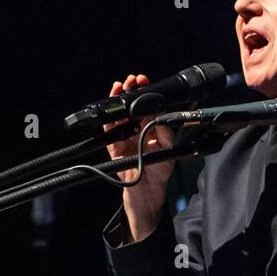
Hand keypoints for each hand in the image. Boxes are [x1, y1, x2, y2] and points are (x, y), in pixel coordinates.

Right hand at [105, 73, 176, 240]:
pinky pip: (108, 130)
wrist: (148, 195)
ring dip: (118, 100)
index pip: (146, 105)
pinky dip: (108, 118)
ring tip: (120, 86)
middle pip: (130, 106)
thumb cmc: (159, 174)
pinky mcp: (114, 148)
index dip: (145, 92)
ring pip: (118, 114)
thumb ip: (165, 130)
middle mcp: (137, 130)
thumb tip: (159, 112)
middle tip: (132, 80)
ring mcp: (124, 138)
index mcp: (150, 128)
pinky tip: (111, 107)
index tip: (144, 81)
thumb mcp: (168, 149)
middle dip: (130, 91)